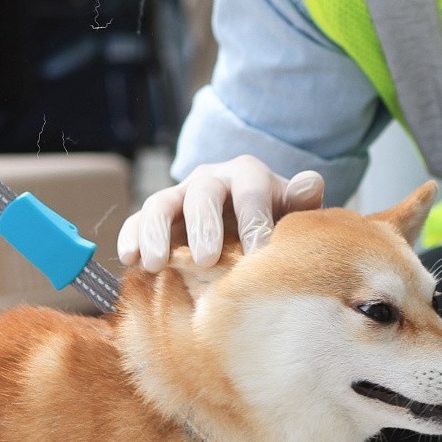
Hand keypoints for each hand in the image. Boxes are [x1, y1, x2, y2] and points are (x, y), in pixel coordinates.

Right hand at [118, 156, 325, 271]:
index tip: (259, 256)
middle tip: (207, 261)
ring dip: (156, 233)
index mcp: (248, 175)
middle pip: (203, 194)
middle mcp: (211, 178)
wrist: (248, 227)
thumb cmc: (275, 222)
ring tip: (156, 265)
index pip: (250, 192)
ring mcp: (180, 195)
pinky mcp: (158, 216)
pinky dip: (131, 238)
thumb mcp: (292, 212)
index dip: (254, 222)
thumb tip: (312, 183)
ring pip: (161, 203)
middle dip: (203, 228)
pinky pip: (137, 220)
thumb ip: (302, 202)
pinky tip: (130, 260)